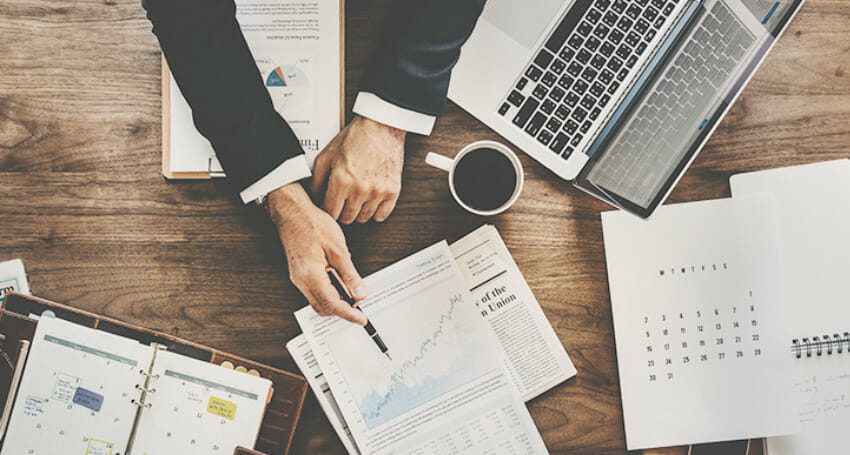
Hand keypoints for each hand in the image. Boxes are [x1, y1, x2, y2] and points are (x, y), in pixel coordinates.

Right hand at [267, 183, 367, 324]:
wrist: (292, 212)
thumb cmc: (311, 224)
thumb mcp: (338, 248)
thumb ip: (349, 274)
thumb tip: (359, 292)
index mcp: (311, 275)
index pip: (332, 304)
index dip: (348, 314)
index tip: (360, 319)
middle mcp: (301, 280)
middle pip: (323, 308)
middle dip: (342, 311)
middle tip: (359, 307)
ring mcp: (298, 278)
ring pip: (318, 301)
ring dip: (335, 301)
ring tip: (351, 293)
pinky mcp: (299, 274)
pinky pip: (314, 292)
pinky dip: (328, 293)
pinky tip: (339, 283)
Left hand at [312, 115, 405, 223]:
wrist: (381, 127)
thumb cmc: (355, 138)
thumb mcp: (327, 155)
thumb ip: (317, 180)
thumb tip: (314, 197)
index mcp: (341, 180)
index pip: (330, 212)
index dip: (327, 210)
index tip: (329, 206)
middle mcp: (359, 189)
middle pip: (346, 218)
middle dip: (342, 211)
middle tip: (343, 201)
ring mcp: (377, 192)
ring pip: (363, 218)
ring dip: (358, 211)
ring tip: (357, 198)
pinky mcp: (392, 191)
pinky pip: (382, 215)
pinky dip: (375, 212)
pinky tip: (371, 201)